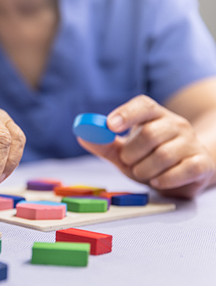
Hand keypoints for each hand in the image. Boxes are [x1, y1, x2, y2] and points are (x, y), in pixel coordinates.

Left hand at [78, 95, 214, 198]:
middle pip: (150, 133)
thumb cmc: (149, 159)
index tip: (110, 126)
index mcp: (155, 116)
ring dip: (145, 170)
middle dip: (132, 153)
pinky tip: (158, 180)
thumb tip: (82, 135)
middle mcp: (176, 125)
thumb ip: (105, 145)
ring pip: (164, 155)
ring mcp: (192, 143)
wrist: (184, 173)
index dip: (126, 113)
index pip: (143, 105)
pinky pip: (183, 170)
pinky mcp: (202, 163)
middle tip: (128, 161)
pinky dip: (165, 179)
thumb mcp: (125, 152)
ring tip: (143, 172)